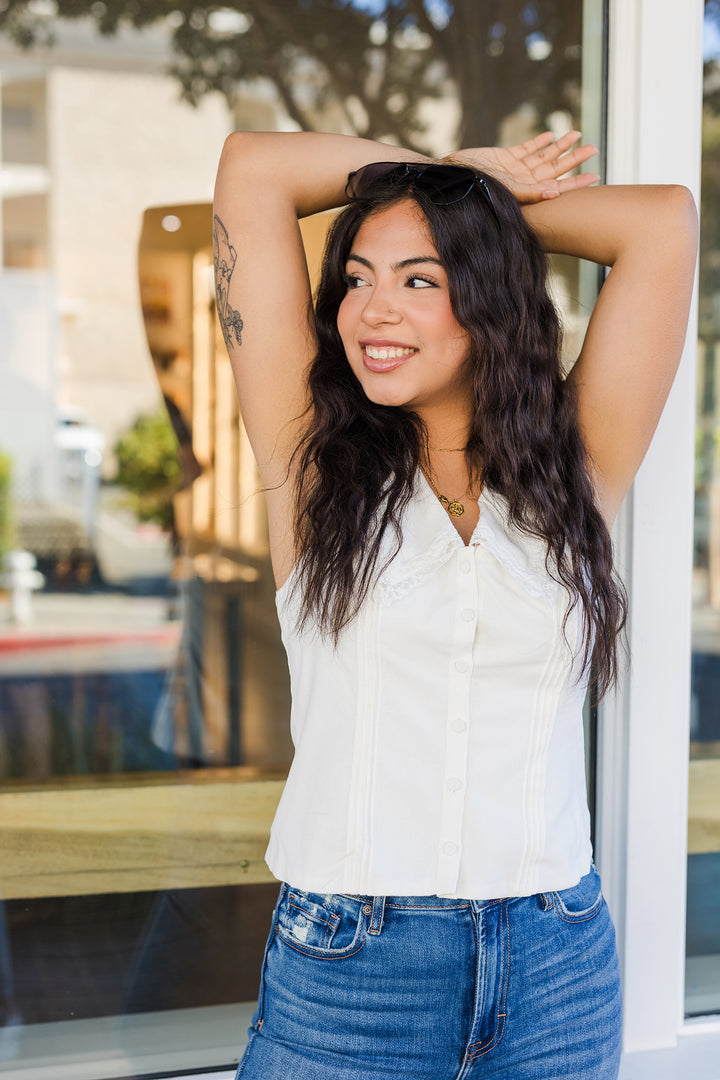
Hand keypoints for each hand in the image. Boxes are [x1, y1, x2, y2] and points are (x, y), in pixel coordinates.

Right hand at [448, 131, 598, 203]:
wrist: (452, 175)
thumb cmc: (476, 185)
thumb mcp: (504, 188)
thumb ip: (528, 192)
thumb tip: (553, 194)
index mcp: (526, 192)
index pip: (557, 188)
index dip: (576, 183)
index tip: (595, 176)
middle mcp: (523, 181)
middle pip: (555, 169)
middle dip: (574, 159)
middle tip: (594, 149)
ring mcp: (515, 169)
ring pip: (543, 156)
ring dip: (560, 146)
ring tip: (577, 134)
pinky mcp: (505, 157)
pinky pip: (526, 149)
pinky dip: (539, 142)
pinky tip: (551, 135)